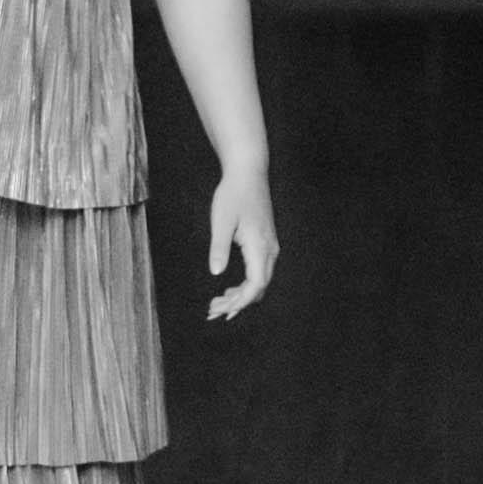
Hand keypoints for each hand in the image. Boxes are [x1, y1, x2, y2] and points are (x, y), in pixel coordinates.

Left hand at [205, 165, 279, 321]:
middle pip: (259, 287)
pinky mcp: (265, 242)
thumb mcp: (221, 221)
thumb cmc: (233, 194)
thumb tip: (217, 273)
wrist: (248, 173)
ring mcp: (269, 246)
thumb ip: (219, 248)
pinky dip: (245, 285)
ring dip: (240, 296)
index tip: (222, 310)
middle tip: (212, 311)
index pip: (256, 283)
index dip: (241, 301)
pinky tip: (229, 289)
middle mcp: (269, 249)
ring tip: (217, 304)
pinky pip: (259, 272)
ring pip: (260, 281)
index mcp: (259, 246)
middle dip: (237, 303)